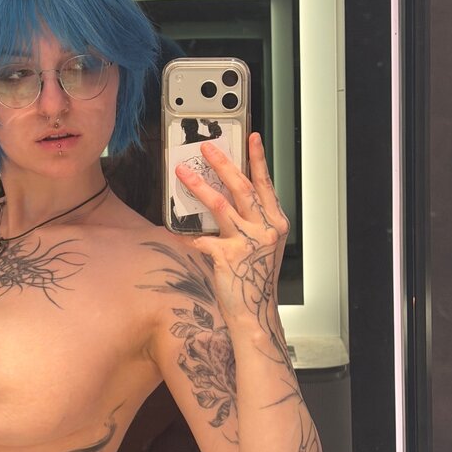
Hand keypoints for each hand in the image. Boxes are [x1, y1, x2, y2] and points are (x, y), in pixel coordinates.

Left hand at [174, 133, 289, 326]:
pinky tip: (175, 229)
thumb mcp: (261, 245)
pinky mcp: (228, 256)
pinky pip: (202, 238)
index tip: (252, 138)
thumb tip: (225, 196)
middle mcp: (265, 229)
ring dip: (199, 186)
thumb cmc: (254, 279)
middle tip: (206, 147)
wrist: (255, 313)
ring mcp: (248, 242)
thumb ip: (249, 221)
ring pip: (220, 205)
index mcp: (275, 223)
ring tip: (182, 172)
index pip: (265, 184)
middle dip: (223, 163)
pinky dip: (187, 233)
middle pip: (242, 187)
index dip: (258, 159)